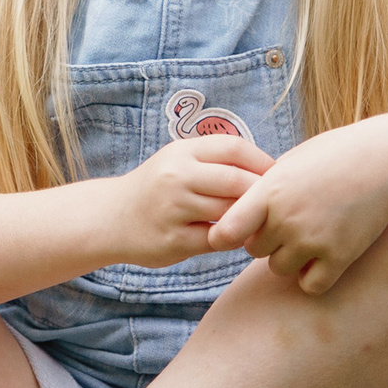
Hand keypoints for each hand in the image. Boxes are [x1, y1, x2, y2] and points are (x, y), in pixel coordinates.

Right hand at [125, 135, 270, 266]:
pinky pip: (218, 239)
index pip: (234, 147)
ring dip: (249, 218)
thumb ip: (215, 160)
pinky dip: (231, 238)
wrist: (110, 217)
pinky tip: (232, 236)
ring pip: (230, 212)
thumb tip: (270, 168)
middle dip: (262, 193)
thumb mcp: (178, 161)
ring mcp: (173, 209)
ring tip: (256, 220)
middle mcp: (176, 176)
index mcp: (181, 152)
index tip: (277, 175)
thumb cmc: (156, 188)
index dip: (262, 161)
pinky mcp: (174, 240)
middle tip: (276, 203)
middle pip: (238, 181)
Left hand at [204, 119, 387, 292]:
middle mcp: (286, 219)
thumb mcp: (291, 162)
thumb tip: (239, 207)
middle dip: (267, 240)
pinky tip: (324, 256)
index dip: (225, 235)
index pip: (227, 230)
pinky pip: (310, 284)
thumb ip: (264, 188)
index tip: (237, 232)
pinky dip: (314, 276)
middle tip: (290, 224)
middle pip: (254, 249)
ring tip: (309, 236)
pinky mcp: (339, 257)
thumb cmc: (336, 155)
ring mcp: (313, 240)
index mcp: (269, 191)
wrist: (386, 162)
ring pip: (278, 269)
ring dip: (289, 258)